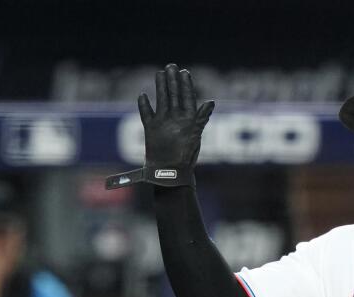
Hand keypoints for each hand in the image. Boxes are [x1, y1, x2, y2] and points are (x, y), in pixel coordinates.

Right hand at [140, 64, 214, 180]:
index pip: (187, 97)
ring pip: (161, 100)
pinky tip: (142, 95)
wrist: (170, 173)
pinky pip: (146, 114)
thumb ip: (201, 118)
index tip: (185, 72)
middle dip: (173, 81)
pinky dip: (144, 105)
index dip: (187, 85)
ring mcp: (163, 123)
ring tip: (159, 73)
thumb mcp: (195, 135)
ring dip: (160, 87)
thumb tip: (211, 102)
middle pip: (174, 95)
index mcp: (188, 119)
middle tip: (171, 66)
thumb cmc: (185, 157)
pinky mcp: (150, 130)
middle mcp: (176, 118)